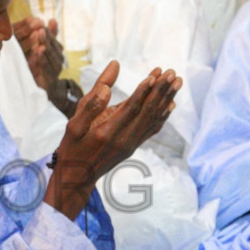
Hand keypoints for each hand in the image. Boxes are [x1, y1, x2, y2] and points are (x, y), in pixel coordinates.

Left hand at [15, 18, 64, 92]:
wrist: (44, 87)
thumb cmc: (43, 66)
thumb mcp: (45, 49)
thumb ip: (49, 36)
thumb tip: (52, 19)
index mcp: (57, 50)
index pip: (53, 39)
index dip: (48, 32)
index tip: (41, 24)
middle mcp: (59, 59)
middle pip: (52, 47)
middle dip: (46, 38)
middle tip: (40, 30)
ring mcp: (56, 69)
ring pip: (50, 57)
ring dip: (45, 48)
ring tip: (39, 41)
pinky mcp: (51, 78)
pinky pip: (46, 68)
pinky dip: (42, 60)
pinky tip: (38, 53)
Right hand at [45, 61, 179, 218]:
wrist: (77, 177)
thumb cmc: (72, 148)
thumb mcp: (72, 126)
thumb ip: (90, 106)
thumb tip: (107, 89)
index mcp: (107, 132)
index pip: (131, 108)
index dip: (144, 91)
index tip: (156, 74)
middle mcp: (124, 139)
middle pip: (147, 111)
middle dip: (161, 90)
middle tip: (172, 72)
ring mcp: (131, 144)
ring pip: (153, 119)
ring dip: (166, 99)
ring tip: (177, 81)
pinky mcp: (134, 147)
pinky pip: (152, 129)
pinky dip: (163, 115)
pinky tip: (171, 104)